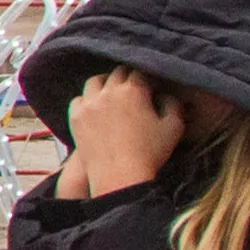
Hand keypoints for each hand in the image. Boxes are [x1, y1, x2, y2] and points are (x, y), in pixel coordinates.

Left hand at [55, 72, 180, 195]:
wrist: (120, 177)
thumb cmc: (150, 154)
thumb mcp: (173, 127)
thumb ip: (173, 104)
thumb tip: (165, 94)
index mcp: (133, 90)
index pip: (140, 72)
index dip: (147, 78)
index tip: (151, 86)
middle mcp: (108, 92)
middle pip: (117, 73)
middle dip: (128, 78)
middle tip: (134, 89)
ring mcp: (89, 103)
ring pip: (95, 81)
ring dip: (105, 83)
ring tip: (112, 93)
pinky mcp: (76, 117)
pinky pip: (78, 100)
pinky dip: (86, 100)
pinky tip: (94, 107)